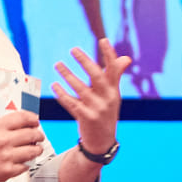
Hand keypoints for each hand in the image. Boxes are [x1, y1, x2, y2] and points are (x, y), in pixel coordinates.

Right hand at [0, 111, 45, 181]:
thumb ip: (1, 124)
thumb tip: (21, 122)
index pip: (23, 118)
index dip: (33, 119)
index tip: (36, 122)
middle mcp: (3, 141)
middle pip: (32, 134)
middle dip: (39, 135)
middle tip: (39, 137)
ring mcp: (6, 157)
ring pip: (33, 151)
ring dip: (37, 149)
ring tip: (36, 149)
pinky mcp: (7, 171)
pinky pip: (25, 166)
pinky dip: (26, 163)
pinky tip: (22, 161)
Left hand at [52, 38, 130, 153]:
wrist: (102, 142)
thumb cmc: (106, 113)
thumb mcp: (113, 95)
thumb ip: (115, 76)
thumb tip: (126, 58)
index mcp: (115, 91)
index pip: (114, 69)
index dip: (109, 54)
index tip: (103, 40)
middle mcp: (108, 98)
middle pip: (97, 76)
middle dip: (85, 61)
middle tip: (73, 50)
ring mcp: (97, 109)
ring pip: (80, 88)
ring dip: (67, 75)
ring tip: (57, 64)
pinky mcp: (86, 118)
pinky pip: (71, 103)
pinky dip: (62, 93)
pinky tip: (55, 85)